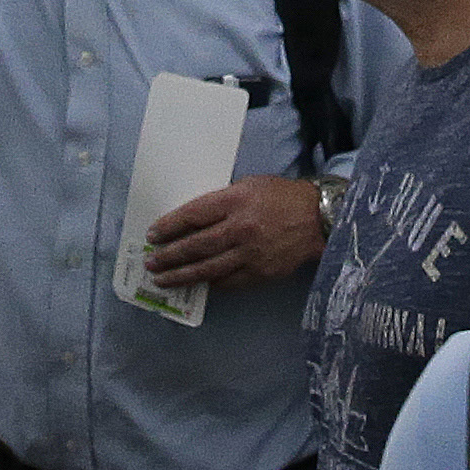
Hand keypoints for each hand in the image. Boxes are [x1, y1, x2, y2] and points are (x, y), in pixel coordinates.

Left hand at [146, 173, 329, 286]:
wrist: (319, 219)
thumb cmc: (281, 197)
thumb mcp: (250, 186)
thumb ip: (222, 201)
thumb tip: (192, 220)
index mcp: (236, 200)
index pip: (193, 215)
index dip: (170, 226)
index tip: (153, 234)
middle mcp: (240, 228)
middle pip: (196, 245)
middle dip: (169, 255)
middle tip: (151, 261)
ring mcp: (250, 254)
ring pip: (208, 269)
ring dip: (182, 275)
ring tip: (163, 279)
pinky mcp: (260, 273)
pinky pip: (228, 282)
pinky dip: (210, 283)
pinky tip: (196, 284)